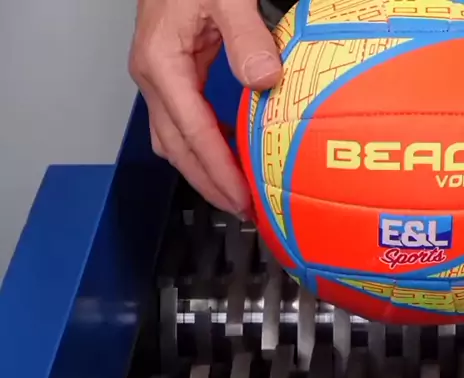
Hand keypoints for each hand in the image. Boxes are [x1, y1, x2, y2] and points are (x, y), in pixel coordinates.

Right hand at [129, 0, 281, 216]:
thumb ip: (245, 36)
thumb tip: (265, 80)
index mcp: (162, 63)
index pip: (192, 132)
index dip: (217, 170)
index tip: (240, 197)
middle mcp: (153, 75)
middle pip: (176, 147)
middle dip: (207, 182)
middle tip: (241, 209)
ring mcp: (158, 76)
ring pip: (174, 139)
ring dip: (202, 169)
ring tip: (235, 192)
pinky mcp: (170, 72)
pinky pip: (182, 122)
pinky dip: (202, 145)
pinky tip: (227, 151)